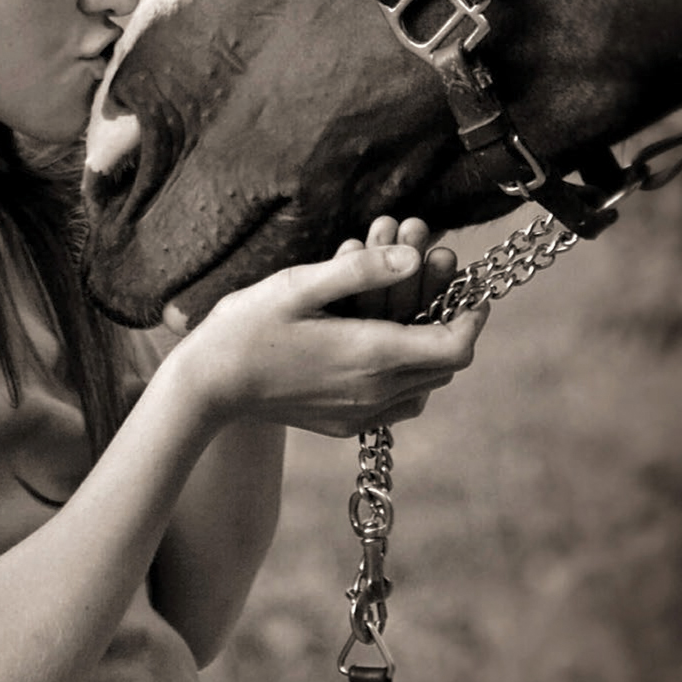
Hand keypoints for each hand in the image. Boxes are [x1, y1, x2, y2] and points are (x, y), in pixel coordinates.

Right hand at [171, 232, 484, 439]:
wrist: (209, 385)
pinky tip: (381, 340)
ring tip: (405, 303)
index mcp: (371, 355)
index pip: (456, 346)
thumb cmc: (248, 326)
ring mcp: (361, 414)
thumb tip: (414, 257)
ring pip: (425, 384)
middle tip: (433, 276)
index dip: (472, 316)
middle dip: (446, 317)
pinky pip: (399, 402)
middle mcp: (375, 392)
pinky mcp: (346, 424)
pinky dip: (406, 371)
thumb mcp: (299, 284)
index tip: (470, 287)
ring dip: (426, 344)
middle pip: (446, 364)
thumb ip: (361, 270)